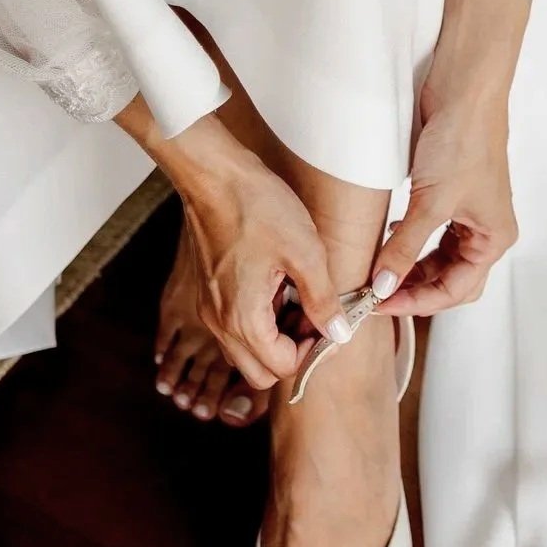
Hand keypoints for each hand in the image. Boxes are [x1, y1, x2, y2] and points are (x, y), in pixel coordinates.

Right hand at [127, 107, 339, 387]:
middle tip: (312, 319)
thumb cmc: (258, 207)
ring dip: (273, 341)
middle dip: (290, 355)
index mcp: (243, 318)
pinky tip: (276, 288)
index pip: (281, 369)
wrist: (214, 175)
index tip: (327, 323)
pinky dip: (258, 323)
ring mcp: (210, 309)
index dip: (311, 352)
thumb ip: (323, 300)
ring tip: (296, 301)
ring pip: (244, 352)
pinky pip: (234, 328)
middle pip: (258, 372)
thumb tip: (338, 333)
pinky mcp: (208, 294)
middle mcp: (219, 322)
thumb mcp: (305, 253)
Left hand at [371, 83, 517, 316]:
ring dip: (411, 269)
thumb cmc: (463, 140)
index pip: (457, 290)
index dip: (417, 301)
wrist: (463, 90)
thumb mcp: (429, 202)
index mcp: (494, 238)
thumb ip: (404, 249)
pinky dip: (411, 245)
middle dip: (415, 290)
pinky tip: (390, 242)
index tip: (380, 302)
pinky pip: (432, 236)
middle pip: (451, 280)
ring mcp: (469, 213)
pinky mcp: (451, 196)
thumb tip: (383, 286)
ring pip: (440, 260)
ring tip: (379, 274)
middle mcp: (486, 230)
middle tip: (376, 295)